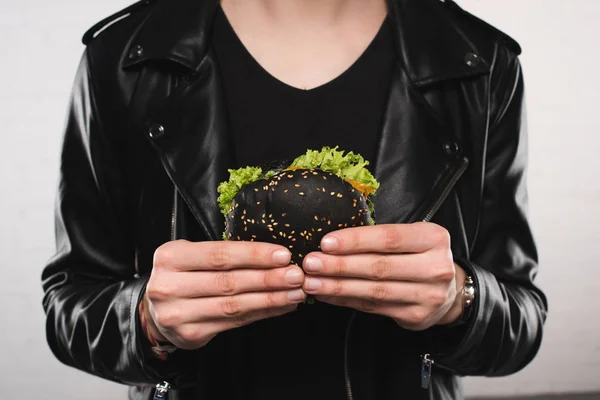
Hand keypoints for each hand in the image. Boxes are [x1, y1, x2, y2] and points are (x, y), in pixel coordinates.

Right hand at [143, 240, 306, 349]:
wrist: (155, 310)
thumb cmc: (182, 275)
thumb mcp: (190, 255)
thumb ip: (222, 254)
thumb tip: (272, 255)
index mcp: (170, 258)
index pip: (219, 255)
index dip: (254, 255)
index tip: (283, 255)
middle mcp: (169, 286)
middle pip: (229, 282)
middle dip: (268, 278)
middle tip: (296, 275)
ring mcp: (178, 314)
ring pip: (234, 305)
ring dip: (271, 298)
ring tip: (296, 292)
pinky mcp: (191, 335)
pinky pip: (235, 322)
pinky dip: (263, 313)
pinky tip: (281, 306)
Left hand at [301, 222, 464, 330]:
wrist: (450, 290)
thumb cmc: (420, 256)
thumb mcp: (412, 237)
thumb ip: (380, 238)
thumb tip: (331, 242)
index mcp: (433, 238)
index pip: (388, 238)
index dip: (355, 241)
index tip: (326, 242)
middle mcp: (435, 268)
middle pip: (379, 267)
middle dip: (339, 265)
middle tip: (310, 263)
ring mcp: (428, 295)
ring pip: (374, 290)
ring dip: (337, 286)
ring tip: (312, 282)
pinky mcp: (415, 316)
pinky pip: (372, 307)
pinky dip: (345, 300)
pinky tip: (327, 295)